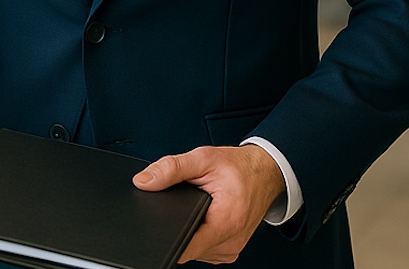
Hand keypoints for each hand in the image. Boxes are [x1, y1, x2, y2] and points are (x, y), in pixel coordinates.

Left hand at [132, 144, 283, 263]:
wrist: (265, 172)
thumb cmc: (239, 166)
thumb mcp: (202, 158)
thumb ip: (171, 169)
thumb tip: (143, 181)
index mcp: (226, 222)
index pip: (187, 247)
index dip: (166, 237)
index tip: (154, 227)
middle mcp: (231, 243)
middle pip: (188, 247)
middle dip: (176, 226)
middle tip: (180, 202)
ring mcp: (231, 249)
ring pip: (194, 250)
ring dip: (187, 230)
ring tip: (195, 206)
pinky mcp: (229, 250)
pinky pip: (203, 248)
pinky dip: (196, 233)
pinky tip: (200, 215)